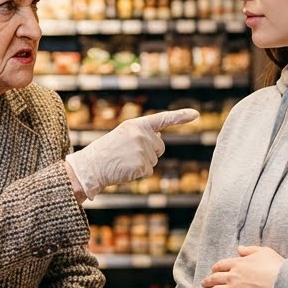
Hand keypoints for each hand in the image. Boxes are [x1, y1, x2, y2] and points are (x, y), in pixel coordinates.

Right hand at [65, 109, 199, 199]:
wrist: (91, 166)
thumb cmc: (106, 152)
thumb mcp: (123, 135)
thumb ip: (142, 135)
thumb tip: (159, 142)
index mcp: (136, 124)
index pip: (162, 119)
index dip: (180, 116)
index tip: (196, 114)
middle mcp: (142, 135)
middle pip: (159, 147)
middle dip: (150, 152)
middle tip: (129, 154)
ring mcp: (142, 150)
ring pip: (154, 161)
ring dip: (142, 164)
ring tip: (124, 162)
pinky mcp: (142, 165)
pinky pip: (148, 172)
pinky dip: (138, 174)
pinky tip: (125, 170)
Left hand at [200, 245, 284, 287]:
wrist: (282, 284)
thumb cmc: (275, 267)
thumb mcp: (264, 251)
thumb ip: (250, 250)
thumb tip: (239, 248)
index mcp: (238, 263)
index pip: (221, 265)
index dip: (215, 269)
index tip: (213, 272)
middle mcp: (232, 276)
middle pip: (215, 278)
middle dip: (207, 282)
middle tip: (203, 284)